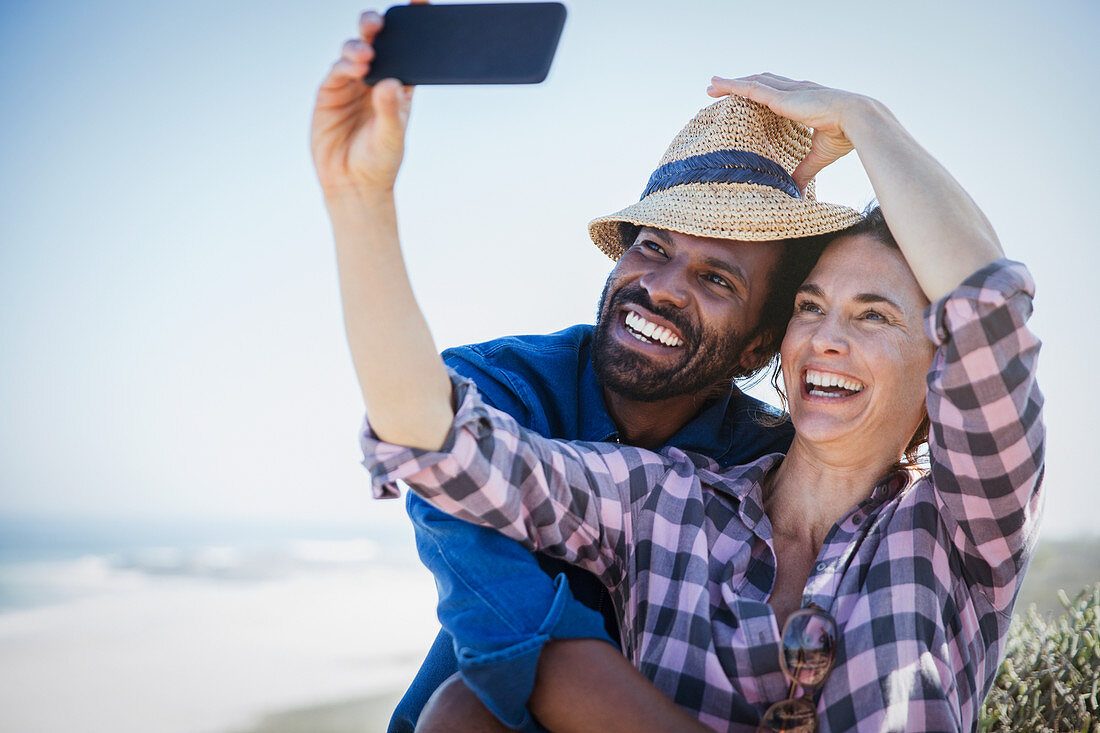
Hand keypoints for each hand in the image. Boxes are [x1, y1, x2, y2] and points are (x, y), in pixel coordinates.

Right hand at [310, 7, 422, 195]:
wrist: (353, 185)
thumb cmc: (380, 161)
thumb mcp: (392, 137)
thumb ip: (391, 110)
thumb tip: (390, 83)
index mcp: (399, 85)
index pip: (408, 50)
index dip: (412, 24)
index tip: (420, 1)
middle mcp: (375, 79)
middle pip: (377, 42)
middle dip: (376, 26)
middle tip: (379, 23)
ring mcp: (351, 84)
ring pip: (354, 52)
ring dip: (359, 47)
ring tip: (367, 55)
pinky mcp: (330, 93)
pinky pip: (337, 71)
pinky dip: (345, 66)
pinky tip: (355, 68)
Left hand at [707, 74, 869, 191]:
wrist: (858, 120)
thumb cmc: (846, 135)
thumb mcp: (819, 156)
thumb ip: (804, 171)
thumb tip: (796, 190)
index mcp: (804, 102)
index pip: (776, 94)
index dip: (759, 95)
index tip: (744, 99)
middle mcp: (794, 91)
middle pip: (760, 84)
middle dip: (740, 85)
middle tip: (719, 89)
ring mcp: (787, 92)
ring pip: (751, 83)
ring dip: (730, 83)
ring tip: (711, 85)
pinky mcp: (781, 96)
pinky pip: (750, 88)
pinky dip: (732, 86)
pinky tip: (718, 84)